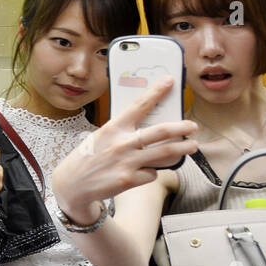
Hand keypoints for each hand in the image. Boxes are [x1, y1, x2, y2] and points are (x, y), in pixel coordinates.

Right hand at [52, 77, 197, 224]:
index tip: (169, 81)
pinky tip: (143, 172)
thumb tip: (149, 128)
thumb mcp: (101, 137)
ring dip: (183, 148)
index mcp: (113, 128)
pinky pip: (152, 173)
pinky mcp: (129, 180)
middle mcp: (121, 143)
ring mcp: (127, 162)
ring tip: (192, 145)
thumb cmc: (88, 157)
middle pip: (161, 131)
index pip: (139, 105)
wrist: (72, 184)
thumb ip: (123, 132)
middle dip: (182, 127)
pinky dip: (151, 172)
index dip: (156, 91)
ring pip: (165, 153)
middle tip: (193, 125)